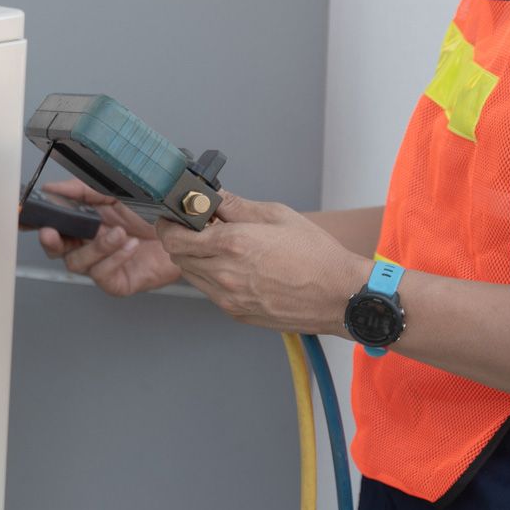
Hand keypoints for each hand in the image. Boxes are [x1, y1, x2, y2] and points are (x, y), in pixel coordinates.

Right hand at [33, 178, 183, 296]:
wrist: (187, 230)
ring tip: (117, 232)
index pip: (53, 223)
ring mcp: (103, 264)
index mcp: (86, 220)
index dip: (36, 223)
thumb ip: (83, 190)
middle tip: (52, 232)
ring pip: (78, 262)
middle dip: (52, 241)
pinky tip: (129, 245)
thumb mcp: (116, 191)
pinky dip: (114, 257)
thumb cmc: (156, 211)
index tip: (26, 217)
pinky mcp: (118, 281)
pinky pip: (103, 275)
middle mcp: (90, 243)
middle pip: (57, 249)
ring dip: (95, 246)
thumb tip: (53, 188)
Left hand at [155, 190, 366, 333]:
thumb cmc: (315, 255)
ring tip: (221, 247)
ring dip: (196, 259)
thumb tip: (211, 196)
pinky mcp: (237, 313)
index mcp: (232, 244)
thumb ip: (235, 205)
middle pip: (178, 257)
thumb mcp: (276, 215)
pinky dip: (212, 277)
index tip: (175, 217)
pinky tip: (236, 267)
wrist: (340, 296)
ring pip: (192, 276)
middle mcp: (225, 274)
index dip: (169, 225)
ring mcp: (229, 298)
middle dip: (181, 240)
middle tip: (198, 228)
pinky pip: (211, 292)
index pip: (175, 237)